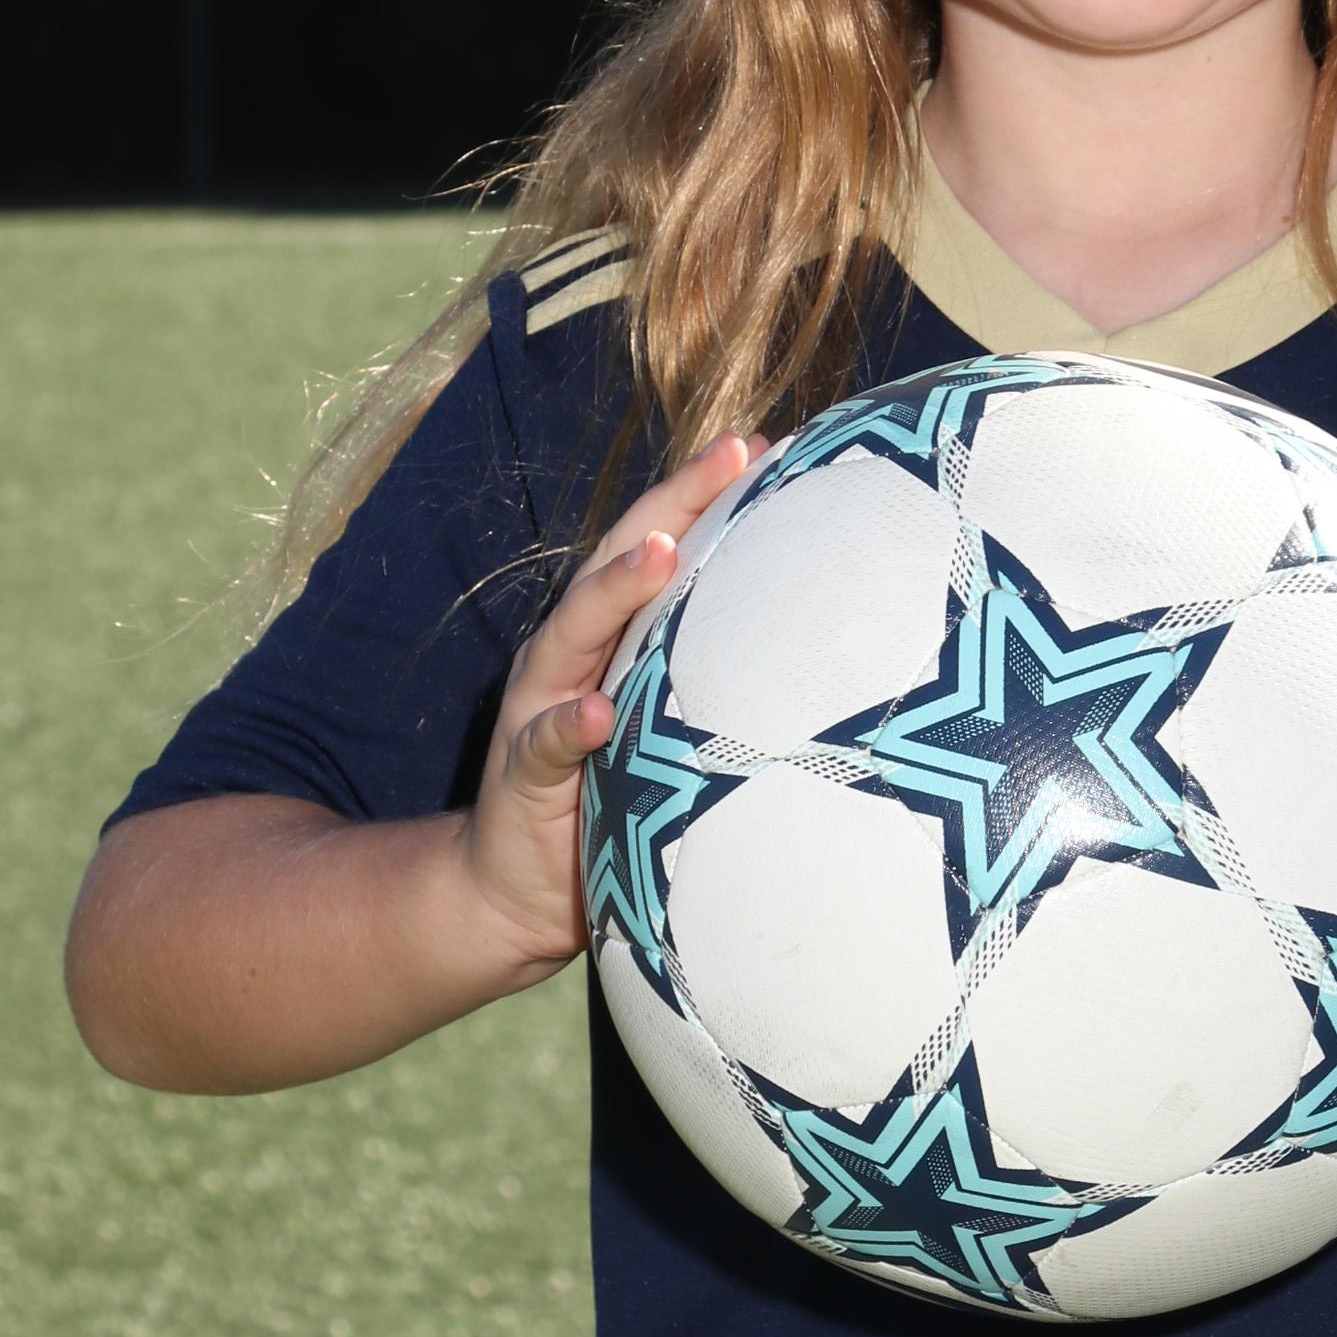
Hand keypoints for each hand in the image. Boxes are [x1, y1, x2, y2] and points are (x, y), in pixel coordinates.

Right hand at [459, 430, 764, 980]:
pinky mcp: (523, 776)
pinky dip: (568, 726)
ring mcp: (542, 708)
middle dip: (675, 504)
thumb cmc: (611, 799)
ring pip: (575, 633)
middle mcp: (574, 655)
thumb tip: (822, 655)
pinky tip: (595, 712)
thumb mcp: (669, 731)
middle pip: (621, 562)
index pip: (662, 547)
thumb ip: (717, 686)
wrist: (515, 892)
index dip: (707, 493)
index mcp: (614, 638)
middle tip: (733, 454)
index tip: (769, 443)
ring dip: (614, 591)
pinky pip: (545, 745)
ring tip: (656, 554)